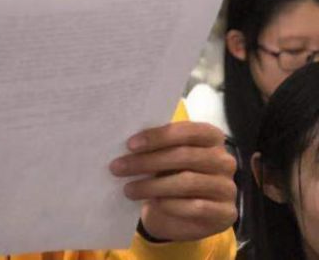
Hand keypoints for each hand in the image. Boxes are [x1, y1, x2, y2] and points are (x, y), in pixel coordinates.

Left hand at [110, 122, 237, 241]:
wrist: (183, 215)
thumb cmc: (170, 175)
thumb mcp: (164, 157)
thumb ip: (155, 147)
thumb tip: (127, 144)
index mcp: (212, 138)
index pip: (188, 131)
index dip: (158, 136)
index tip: (130, 145)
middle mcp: (224, 160)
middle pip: (185, 156)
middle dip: (147, 162)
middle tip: (118, 168)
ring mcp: (228, 187)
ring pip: (188, 181)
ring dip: (153, 186)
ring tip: (128, 189)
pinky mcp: (226, 213)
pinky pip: (197, 206)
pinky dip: (172, 204)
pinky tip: (154, 204)